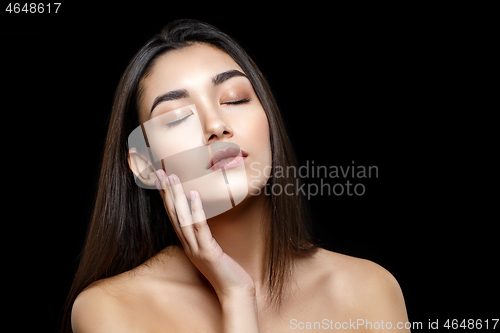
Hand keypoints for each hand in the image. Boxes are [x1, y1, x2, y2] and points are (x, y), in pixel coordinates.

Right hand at [155, 169, 255, 300]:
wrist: (235, 292)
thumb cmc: (226, 271)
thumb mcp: (211, 251)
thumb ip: (204, 237)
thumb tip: (202, 221)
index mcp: (188, 244)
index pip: (173, 217)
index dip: (166, 198)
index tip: (160, 180)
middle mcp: (188, 245)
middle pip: (173, 215)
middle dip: (166, 192)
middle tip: (159, 172)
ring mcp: (197, 248)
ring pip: (183, 219)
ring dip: (176, 197)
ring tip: (173, 177)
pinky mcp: (209, 252)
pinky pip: (200, 228)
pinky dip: (196, 210)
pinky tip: (194, 194)